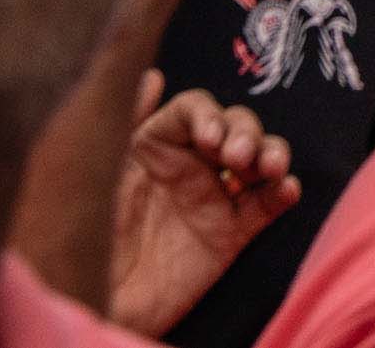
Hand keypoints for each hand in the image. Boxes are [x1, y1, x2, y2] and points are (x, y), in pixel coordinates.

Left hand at [108, 71, 298, 336]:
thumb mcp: (97, 173)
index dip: (208, 115)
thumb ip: (124, 124)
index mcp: (159, 147)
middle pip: (236, 127)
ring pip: (259, 160)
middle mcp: (191, 166)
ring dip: (272, 153)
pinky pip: (265, 206)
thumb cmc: (87, 234)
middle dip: (245, 133)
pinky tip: (286, 189)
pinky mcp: (230, 234)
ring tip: (270, 168)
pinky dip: (282, 193)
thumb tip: (152, 75)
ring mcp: (214, 198)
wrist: (95, 300)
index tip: (209, 136)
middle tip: (236, 157)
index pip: (195, 110)